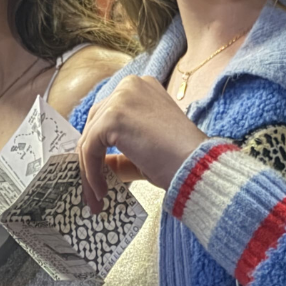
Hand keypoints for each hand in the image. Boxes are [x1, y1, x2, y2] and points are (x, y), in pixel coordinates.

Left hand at [77, 75, 206, 212]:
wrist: (196, 166)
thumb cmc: (179, 160)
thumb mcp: (142, 151)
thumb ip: (118, 154)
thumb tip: (93, 165)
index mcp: (139, 88)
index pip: (106, 117)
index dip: (97, 147)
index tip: (96, 175)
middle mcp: (129, 86)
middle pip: (94, 125)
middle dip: (90, 160)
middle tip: (92, 191)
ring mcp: (120, 98)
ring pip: (89, 139)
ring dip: (89, 172)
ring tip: (95, 199)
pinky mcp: (113, 116)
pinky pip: (90, 148)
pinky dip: (91, 173)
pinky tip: (101, 192)